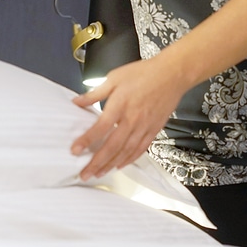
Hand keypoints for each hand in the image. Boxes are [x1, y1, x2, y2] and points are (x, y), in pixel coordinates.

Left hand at [70, 54, 188, 181]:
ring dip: (111, 165)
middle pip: (112, 146)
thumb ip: (95, 93)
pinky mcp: (154, 130)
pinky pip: (140, 149)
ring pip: (126, 152)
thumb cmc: (143, 73)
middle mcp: (132, 119)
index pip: (100, 127)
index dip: (86, 140)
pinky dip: (129, 160)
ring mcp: (144, 127)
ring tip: (99, 173)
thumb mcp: (114, 78)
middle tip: (85, 174)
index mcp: (120, 105)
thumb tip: (77, 102)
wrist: (172, 74)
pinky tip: (120, 165)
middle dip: (97, 162)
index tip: (75, 150)